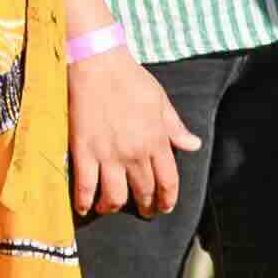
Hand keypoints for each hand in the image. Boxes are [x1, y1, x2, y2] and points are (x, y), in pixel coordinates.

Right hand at [64, 43, 196, 220]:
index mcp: (157, 140)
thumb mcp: (161, 102)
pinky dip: (85, 202)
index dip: (168, 199)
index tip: (165, 207)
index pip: (168, 181)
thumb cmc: (132, 80)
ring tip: (111, 208)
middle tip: (143, 212)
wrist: (99, 65)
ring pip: (114, 196)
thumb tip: (194, 145)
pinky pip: (85, 186)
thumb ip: (175, 128)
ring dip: (113, 207)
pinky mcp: (84, 152)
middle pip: (143, 191)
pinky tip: (85, 208)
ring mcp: (108, 155)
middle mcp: (135, 153)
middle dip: (145, 207)